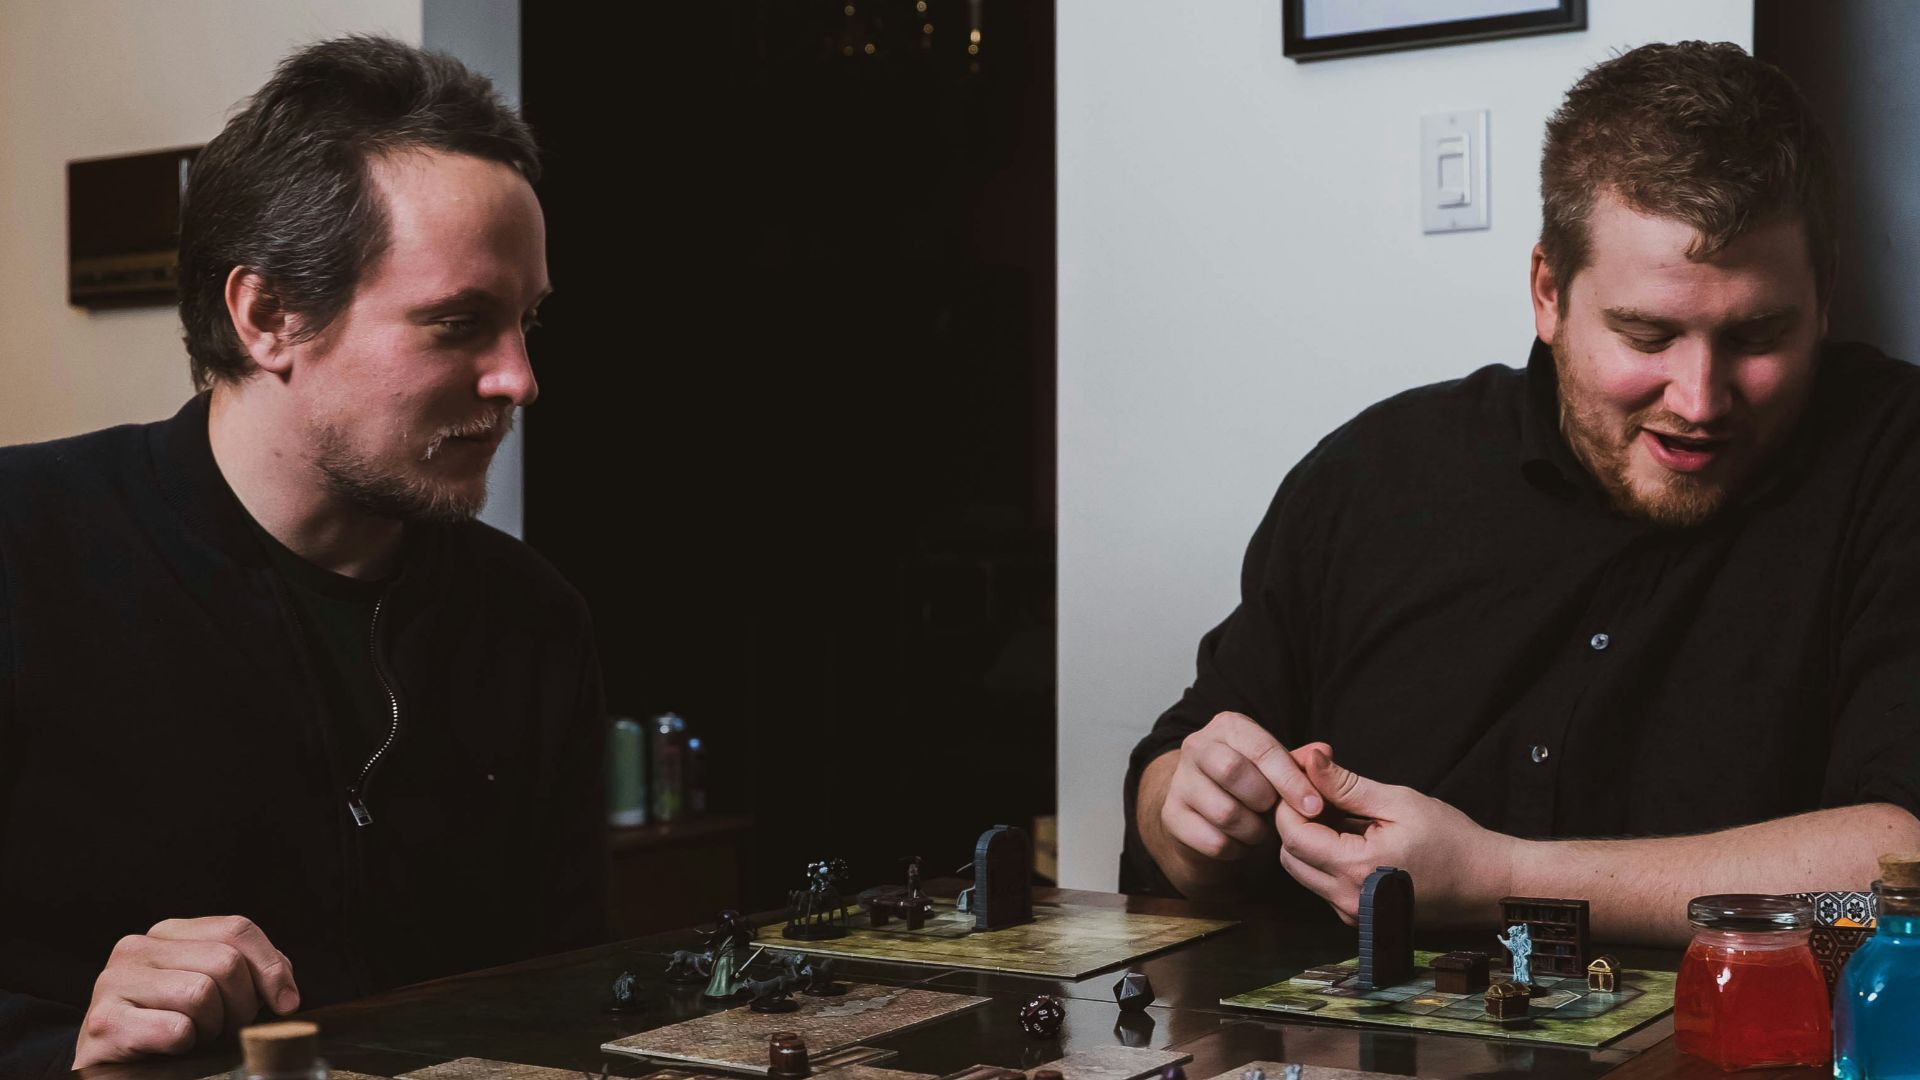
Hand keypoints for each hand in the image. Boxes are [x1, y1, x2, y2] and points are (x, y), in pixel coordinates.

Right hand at [72, 916, 300, 1068]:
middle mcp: (136, 948)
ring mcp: (113, 982)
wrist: (113, 1069)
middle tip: (227, 1028)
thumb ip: (246, 972)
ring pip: (201, 993)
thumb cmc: (168, 1029)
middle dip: (241, 1005)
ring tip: (195, 1038)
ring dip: (212, 1027)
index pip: (237, 929)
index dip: (271, 968)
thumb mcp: (211, 990)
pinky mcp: (105, 1022)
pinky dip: (186, 1046)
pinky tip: (170, 1049)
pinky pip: (175, 1029)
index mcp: (167, 933)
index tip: (286, 1002)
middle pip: (225, 962)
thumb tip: (284, 983)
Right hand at [1157, 712, 1327, 867]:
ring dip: (1253, 830)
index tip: (1314, 806)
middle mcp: (1197, 746)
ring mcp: (1179, 781)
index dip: (1290, 780)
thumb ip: (1300, 762)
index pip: (1261, 748)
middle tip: (1275, 813)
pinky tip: (1239, 842)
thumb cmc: (1250, 786)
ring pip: (1224, 811)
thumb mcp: (1277, 770)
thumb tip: (1323, 752)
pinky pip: (1213, 841)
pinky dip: (1236, 849)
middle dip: (1264, 800)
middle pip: (1232, 771)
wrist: (1205, 813)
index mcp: (1228, 727)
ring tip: (1260, 829)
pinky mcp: (1171, 816)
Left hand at [1274, 747, 1515, 926]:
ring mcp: (1352, 913)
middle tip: (1320, 792)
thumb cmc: (1453, 841)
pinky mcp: (1359, 916)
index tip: (1306, 777)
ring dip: (1310, 840)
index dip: (1290, 802)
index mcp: (1357, 869)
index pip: (1293, 834)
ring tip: (1341, 813)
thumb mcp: (1398, 802)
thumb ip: (1346, 784)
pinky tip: (1352, 837)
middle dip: (1296, 820)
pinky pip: (1324, 884)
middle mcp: (1348, 899)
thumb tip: (1310, 759)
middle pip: (1290, 855)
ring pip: (1303, 872)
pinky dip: (1326, 858)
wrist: (1487, 884)